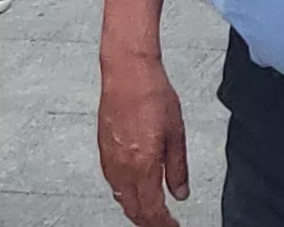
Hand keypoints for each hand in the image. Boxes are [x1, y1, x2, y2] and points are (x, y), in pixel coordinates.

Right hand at [96, 51, 191, 226]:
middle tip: (163, 224)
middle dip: (148, 222)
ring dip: (136, 210)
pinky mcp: (103, 150)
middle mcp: (122, 167)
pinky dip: (124, 194)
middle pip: (133, 209)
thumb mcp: (176, 133)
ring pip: (121, 198)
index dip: (163, 224)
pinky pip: (113, 183)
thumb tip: (180, 192)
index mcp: (143, 165)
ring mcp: (110, 159)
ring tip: (150, 212)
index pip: (152, 210)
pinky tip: (132, 190)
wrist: (127, 72)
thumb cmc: (152, 94)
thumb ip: (177, 168)